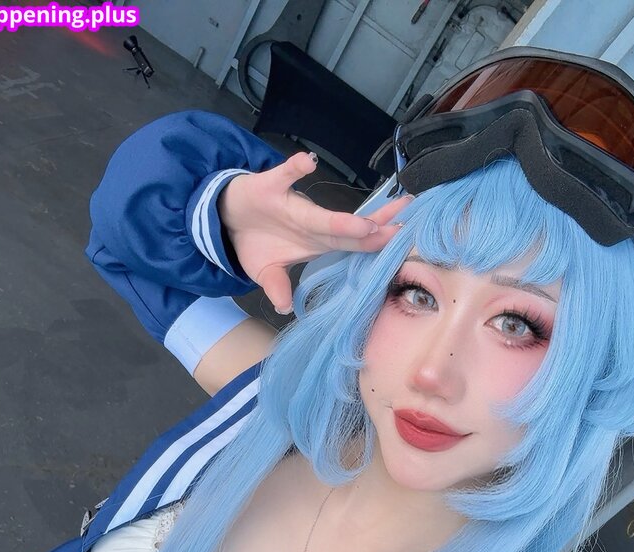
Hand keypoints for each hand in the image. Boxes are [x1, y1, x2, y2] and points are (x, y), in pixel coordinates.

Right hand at [218, 152, 411, 312]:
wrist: (228, 215)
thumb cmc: (256, 241)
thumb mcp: (265, 271)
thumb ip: (277, 286)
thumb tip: (284, 307)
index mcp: (315, 241)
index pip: (351, 245)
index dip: (373, 245)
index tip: (399, 245)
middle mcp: (310, 222)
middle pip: (346, 228)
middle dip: (375, 228)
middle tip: (404, 225)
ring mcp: (291, 204)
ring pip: (320, 212)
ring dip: (343, 219)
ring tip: (368, 222)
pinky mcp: (269, 187)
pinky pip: (283, 175)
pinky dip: (294, 168)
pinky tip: (307, 162)